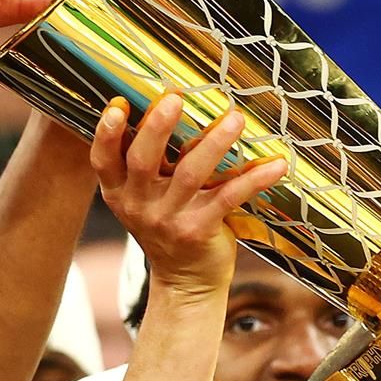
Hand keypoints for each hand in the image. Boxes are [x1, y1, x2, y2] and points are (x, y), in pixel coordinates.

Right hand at [90, 92, 287, 297]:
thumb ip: (147, 164)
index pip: (103, 160)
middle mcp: (139, 205)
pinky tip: (276, 165)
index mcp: (119, 192)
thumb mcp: (145, 198)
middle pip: (143, 160)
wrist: (185, 282)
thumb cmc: (168, 227)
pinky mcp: (199, 230)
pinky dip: (254, 179)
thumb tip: (165, 106)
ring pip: (190, 174)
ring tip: (235, 119)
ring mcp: (168, 219)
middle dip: (157, 127)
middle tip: (175, 98)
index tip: (118, 106)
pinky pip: (229, 197)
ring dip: (215, 143)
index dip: (107, 133)